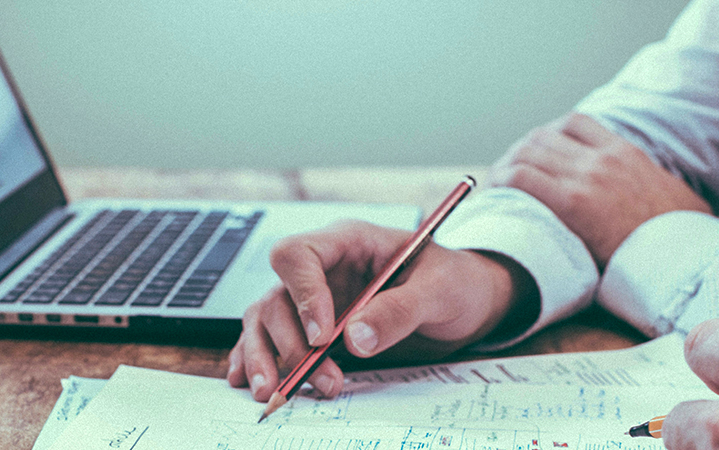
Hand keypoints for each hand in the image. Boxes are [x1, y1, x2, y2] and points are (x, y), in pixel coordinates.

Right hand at [227, 221, 529, 401]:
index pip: (299, 255)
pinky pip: (272, 338)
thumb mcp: (440, 290)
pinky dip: (257, 359)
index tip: (323, 336)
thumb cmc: (456, 282)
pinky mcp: (315, 328)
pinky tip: (249, 381)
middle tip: (320, 378)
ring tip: (273, 393)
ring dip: (266, 357)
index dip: (303, 295)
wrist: (469, 302)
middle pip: (277, 296)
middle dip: (290, 342)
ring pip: (266, 320)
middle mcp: (323, 269)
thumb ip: (399, 310)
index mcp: (349, 242)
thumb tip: (354, 339)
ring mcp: (315, 299)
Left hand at [488, 113, 708, 267]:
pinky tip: (495, 195)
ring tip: (496, 185)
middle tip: (507, 174)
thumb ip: (649, 186)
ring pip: (527, 151)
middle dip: (520, 152)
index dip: (547, 135)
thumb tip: (651, 198)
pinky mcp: (572, 202)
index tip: (537, 154)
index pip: (574, 123)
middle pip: (543, 136)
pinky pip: (521, 178)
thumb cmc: (681, 239)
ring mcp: (587, 177)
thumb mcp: (673, 197)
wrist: (685, 257)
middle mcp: (603, 158)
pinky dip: (502, 182)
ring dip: (506, 165)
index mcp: (626, 153)